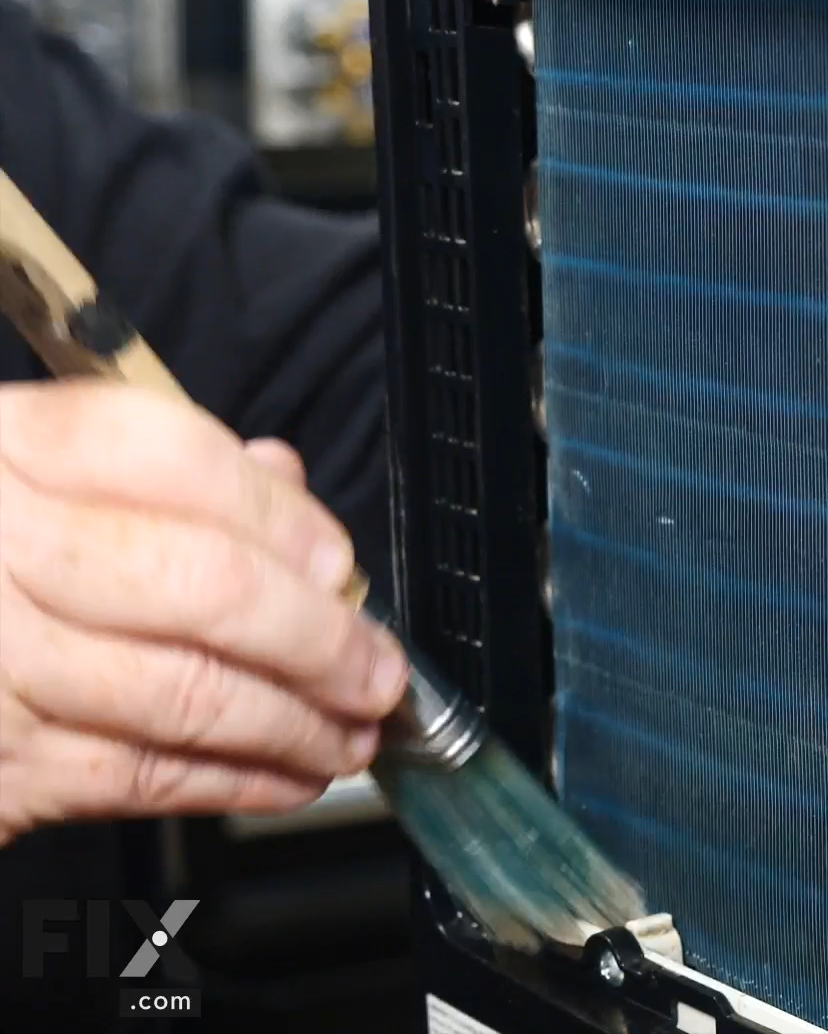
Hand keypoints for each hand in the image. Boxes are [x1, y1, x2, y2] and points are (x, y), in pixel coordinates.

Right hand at [0, 380, 408, 843]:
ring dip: (297, 725)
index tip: (338, 560)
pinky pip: (136, 775)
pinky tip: (287, 774)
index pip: (168, 457)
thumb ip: (144, 471)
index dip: (278, 512)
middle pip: (202, 585)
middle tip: (379, 670)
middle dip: (320, 639)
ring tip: (353, 732)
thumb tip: (280, 479)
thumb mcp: (13, 473)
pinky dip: (232, 781)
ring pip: (183, 695)